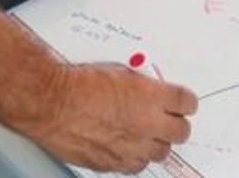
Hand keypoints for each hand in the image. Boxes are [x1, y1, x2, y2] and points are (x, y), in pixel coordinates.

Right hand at [15, 63, 198, 173]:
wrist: (50, 102)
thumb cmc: (77, 83)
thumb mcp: (119, 72)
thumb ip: (142, 86)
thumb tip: (150, 92)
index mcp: (152, 96)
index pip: (187, 102)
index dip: (184, 102)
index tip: (181, 102)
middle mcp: (147, 124)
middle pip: (181, 131)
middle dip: (176, 124)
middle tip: (168, 119)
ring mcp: (132, 147)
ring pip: (161, 152)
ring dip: (156, 143)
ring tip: (145, 134)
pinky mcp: (114, 162)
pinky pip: (137, 165)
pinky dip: (135, 157)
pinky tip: (127, 147)